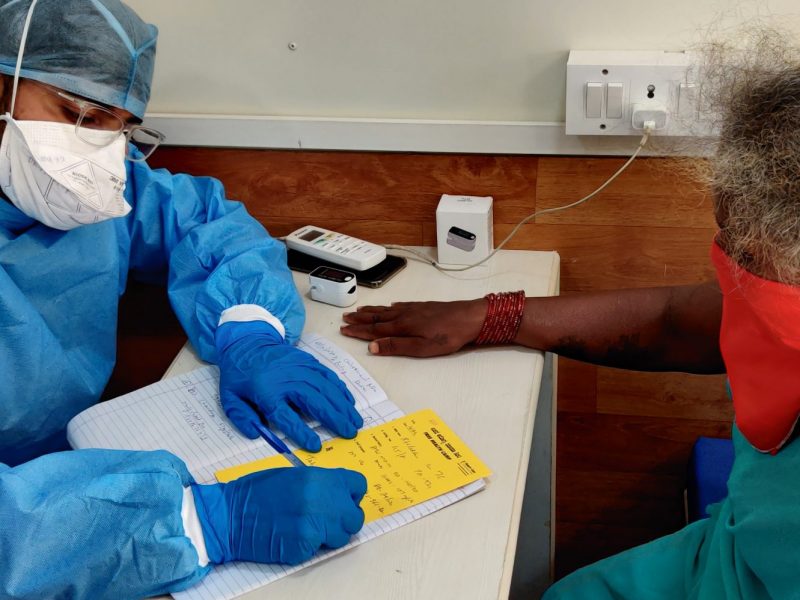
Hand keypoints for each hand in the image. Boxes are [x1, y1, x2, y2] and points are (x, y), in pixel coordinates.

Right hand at [192, 467, 366, 564]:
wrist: (229, 515)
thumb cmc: (256, 492)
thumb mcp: (293, 475)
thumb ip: (320, 483)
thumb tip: (340, 493)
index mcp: (320, 479)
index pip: (358, 485)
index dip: (351, 494)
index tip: (345, 499)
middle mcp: (322, 501)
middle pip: (355, 517)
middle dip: (344, 519)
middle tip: (327, 520)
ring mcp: (314, 526)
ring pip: (341, 537)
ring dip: (329, 536)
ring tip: (306, 528)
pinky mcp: (304, 548)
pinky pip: (318, 550)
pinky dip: (308, 547)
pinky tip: (291, 537)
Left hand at [216, 320, 362, 450]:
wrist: (247, 342)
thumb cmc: (239, 376)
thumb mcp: (230, 399)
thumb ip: (242, 419)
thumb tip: (257, 434)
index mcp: (266, 391)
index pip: (286, 416)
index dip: (301, 432)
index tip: (315, 445)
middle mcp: (286, 379)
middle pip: (314, 400)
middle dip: (334, 418)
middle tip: (350, 433)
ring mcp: (299, 367)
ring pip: (325, 388)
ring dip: (342, 405)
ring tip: (355, 420)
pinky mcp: (307, 361)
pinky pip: (327, 375)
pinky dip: (340, 388)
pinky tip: (349, 401)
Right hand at [339, 298, 487, 356]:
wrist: (469, 317)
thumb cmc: (448, 335)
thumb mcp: (422, 347)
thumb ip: (397, 346)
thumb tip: (373, 346)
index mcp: (402, 326)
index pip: (374, 329)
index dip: (358, 330)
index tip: (344, 329)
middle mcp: (404, 314)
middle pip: (377, 317)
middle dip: (360, 319)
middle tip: (345, 318)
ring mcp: (413, 309)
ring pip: (386, 309)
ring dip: (371, 311)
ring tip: (359, 310)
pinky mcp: (422, 307)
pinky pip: (399, 305)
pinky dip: (389, 306)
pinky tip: (389, 306)